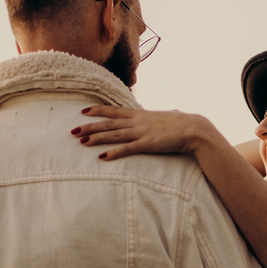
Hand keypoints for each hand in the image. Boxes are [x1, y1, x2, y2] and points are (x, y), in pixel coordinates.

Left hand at [70, 106, 210, 160]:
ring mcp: (141, 133)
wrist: (194, 128)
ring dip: (96, 138)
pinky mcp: (147, 145)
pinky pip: (127, 149)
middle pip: (108, 124)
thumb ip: (158, 118)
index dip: (98, 111)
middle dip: (89, 126)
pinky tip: (102, 156)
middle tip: (72, 130)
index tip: (84, 111)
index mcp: (140, 114)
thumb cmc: (182, 123)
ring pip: (114, 135)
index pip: (114, 111)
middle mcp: (137, 122)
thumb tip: (164, 115)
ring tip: (81, 141)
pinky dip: (114, 152)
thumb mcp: (165, 117)